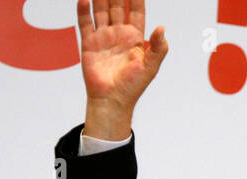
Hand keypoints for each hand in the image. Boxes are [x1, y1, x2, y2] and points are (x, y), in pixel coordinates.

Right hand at [78, 0, 167, 138]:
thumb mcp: (151, 67)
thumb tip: (162, 28)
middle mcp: (118, 34)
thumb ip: (159, 48)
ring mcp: (103, 37)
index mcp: (135, 37)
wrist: (112, 101)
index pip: (136, 10)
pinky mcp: (89, 44)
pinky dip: (84, 10)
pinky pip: (85, 23)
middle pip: (117, 6)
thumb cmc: (133, 87)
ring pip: (101, 10)